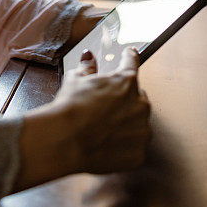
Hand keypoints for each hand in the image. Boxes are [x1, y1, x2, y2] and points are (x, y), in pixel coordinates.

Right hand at [51, 47, 150, 174]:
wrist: (65, 141)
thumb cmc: (70, 108)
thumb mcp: (75, 79)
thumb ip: (87, 67)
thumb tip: (88, 56)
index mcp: (126, 81)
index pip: (132, 62)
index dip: (129, 56)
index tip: (130, 54)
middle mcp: (140, 104)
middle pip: (137, 96)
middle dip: (124, 99)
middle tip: (104, 105)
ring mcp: (141, 130)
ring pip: (138, 122)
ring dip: (126, 123)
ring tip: (103, 127)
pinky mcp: (138, 153)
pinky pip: (135, 146)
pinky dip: (124, 145)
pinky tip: (107, 144)